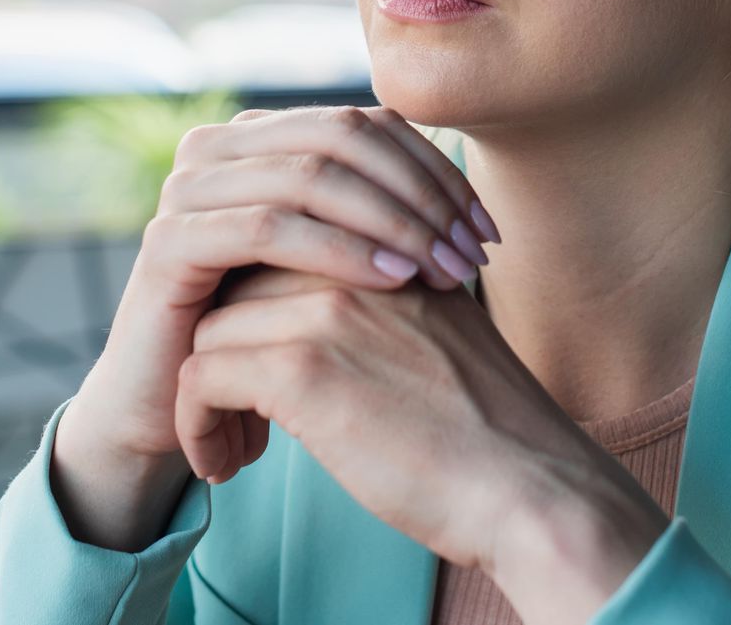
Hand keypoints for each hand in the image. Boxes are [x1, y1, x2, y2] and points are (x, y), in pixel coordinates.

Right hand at [67, 105, 495, 481]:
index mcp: (260, 137)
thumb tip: (473, 197)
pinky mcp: (168, 241)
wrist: (176, 408)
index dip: (437, 169)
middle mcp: (218, 146)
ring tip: (443, 272)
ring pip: (310, 175)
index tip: (488, 232)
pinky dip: (339, 249)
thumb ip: (381, 218)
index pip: (368, 123)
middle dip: (421, 193)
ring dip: (392, 220)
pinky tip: (392, 283)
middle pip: (343, 136)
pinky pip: (268, 227)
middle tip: (471, 254)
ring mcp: (187, 188)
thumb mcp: (333, 268)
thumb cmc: (269, 339)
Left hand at [174, 265, 664, 586]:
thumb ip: (378, 306)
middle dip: (224, 347)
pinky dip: (197, 427)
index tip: (258, 375)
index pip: (276, 250)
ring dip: (205, 395)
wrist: (533, 485)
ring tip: (233, 448)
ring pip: (209, 330)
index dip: (255, 312)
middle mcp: (350, 260)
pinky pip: (200, 380)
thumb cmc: (490, 429)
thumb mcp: (437, 332)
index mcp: (384, 244)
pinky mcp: (302, 367)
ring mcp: (324, 308)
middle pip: (235, 283)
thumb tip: (313, 326)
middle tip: (238, 414)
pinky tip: (226, 467)